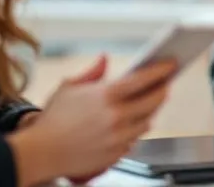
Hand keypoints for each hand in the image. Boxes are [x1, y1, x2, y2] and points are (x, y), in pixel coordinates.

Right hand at [9, 55, 176, 186]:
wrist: (43, 152)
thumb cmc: (53, 120)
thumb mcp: (69, 87)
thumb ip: (92, 72)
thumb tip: (104, 58)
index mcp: (106, 95)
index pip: (144, 79)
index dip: (161, 70)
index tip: (170, 64)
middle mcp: (117, 117)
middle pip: (154, 101)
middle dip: (162, 90)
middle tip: (164, 83)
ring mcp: (119, 137)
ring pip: (147, 122)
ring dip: (150, 111)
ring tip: (149, 102)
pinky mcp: (117, 154)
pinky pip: (135, 139)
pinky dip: (136, 130)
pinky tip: (132, 122)